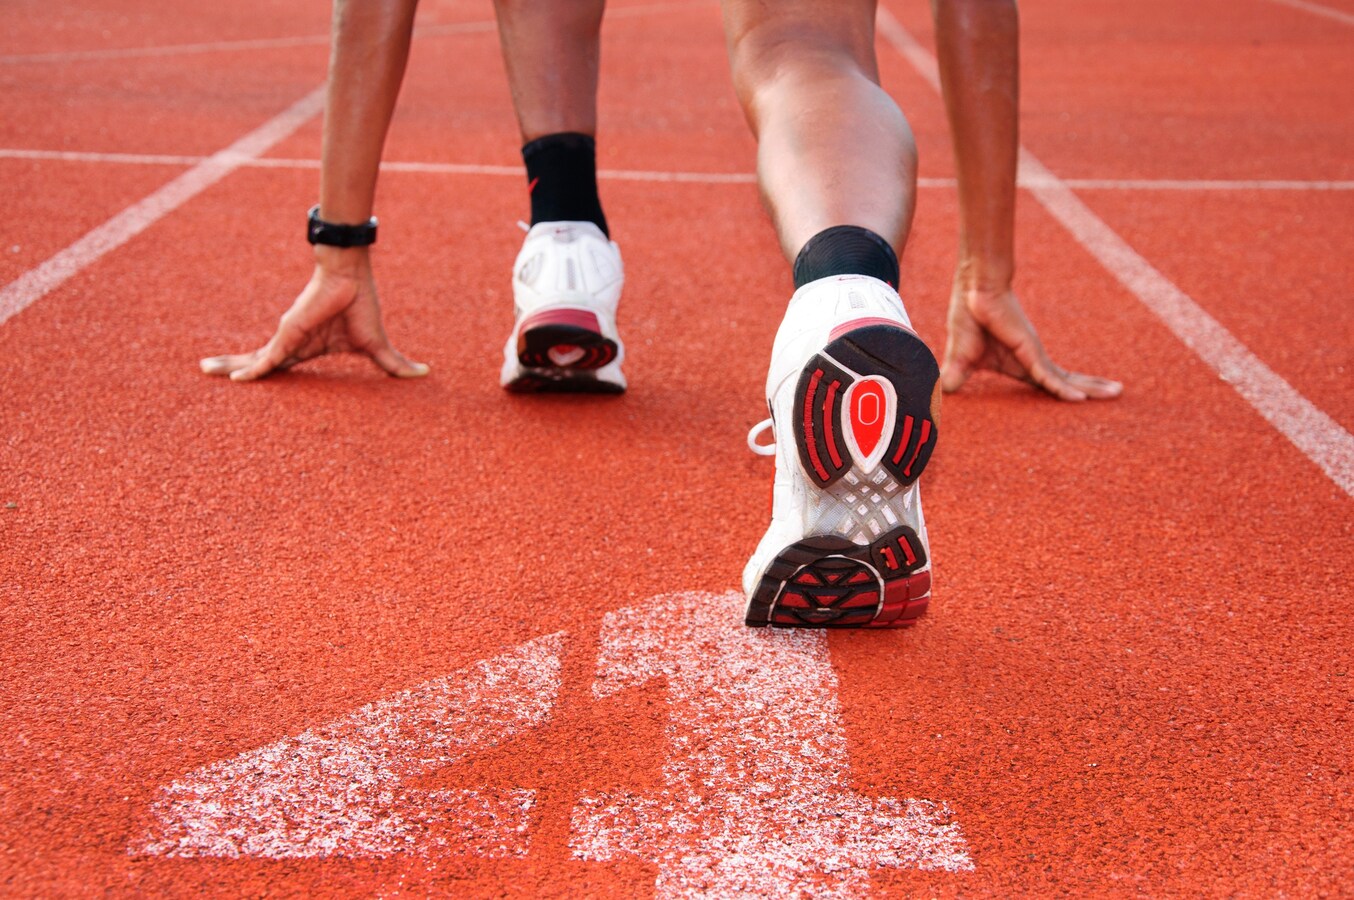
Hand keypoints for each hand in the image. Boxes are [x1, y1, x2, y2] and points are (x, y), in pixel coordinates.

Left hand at [200, 247, 428, 381]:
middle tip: (211, 372)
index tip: (247, 380)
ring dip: (229, 365)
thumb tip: (423, 374)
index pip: (282, 365)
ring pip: (255, 359)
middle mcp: (292, 343)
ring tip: (204, 369)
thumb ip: (393, 365)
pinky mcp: (288, 335)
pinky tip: (234, 380)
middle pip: (260, 360)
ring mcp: (288, 339)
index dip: (265, 372)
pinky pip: (268, 359)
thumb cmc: (360, 305)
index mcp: (308, 347)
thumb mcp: (376, 345)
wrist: (350, 276)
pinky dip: (252, 370)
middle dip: (235, 366)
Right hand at [940, 283, 1121, 400]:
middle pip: (1064, 380)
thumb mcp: (961, 358)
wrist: (975, 291)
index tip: (1083, 402)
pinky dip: (1062, 390)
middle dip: (1091, 389)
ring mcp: (1032, 356)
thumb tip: (942, 390)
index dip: (1063, 394)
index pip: (1046, 384)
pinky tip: (1079, 400)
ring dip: (1091, 388)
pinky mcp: (1029, 351)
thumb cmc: (969, 318)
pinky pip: (1047, 376)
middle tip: (1117, 394)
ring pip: (1064, 380)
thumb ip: (957, 376)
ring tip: (1118, 392)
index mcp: (1019, 365)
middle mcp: (1031, 361)